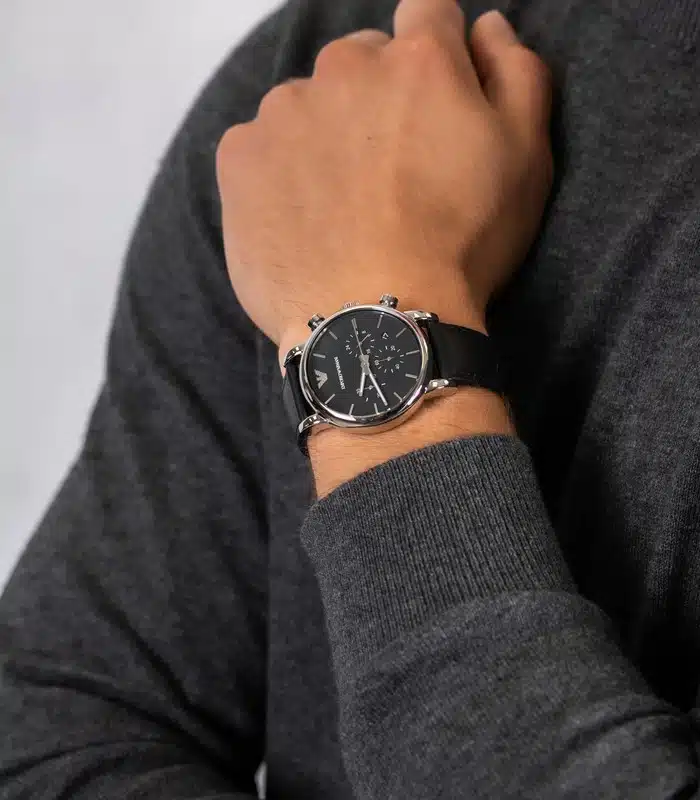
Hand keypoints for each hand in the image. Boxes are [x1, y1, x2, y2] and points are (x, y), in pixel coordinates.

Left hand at [215, 0, 552, 367]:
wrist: (378, 325)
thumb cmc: (462, 246)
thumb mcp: (526, 160)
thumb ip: (516, 74)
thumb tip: (484, 25)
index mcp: (418, 60)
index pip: (429, 16)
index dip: (437, 57)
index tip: (434, 108)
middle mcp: (343, 68)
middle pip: (363, 61)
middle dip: (378, 99)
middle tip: (389, 173)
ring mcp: (282, 112)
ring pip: (308, 105)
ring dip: (324, 135)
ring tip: (341, 206)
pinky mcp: (239, 158)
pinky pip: (261, 147)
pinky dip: (279, 172)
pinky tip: (301, 218)